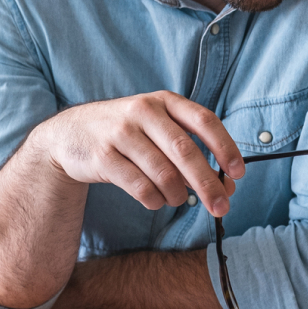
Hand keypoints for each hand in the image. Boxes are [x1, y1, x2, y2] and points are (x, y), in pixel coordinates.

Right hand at [30, 91, 243, 214]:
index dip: (225, 147)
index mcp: (164, 101)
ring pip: (163, 173)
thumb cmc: (127, 134)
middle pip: (185, 151)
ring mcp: (120, 133)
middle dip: (208, 183)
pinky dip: (154, 200)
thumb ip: (190, 152)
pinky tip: (155, 200)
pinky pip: (140, 187)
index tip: (239, 173)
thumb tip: (227, 186)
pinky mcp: (102, 157)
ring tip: (178, 199)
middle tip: (222, 207)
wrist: (69, 134)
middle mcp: (143, 111)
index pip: (204, 120)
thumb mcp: (157, 129)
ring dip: (178, 195)